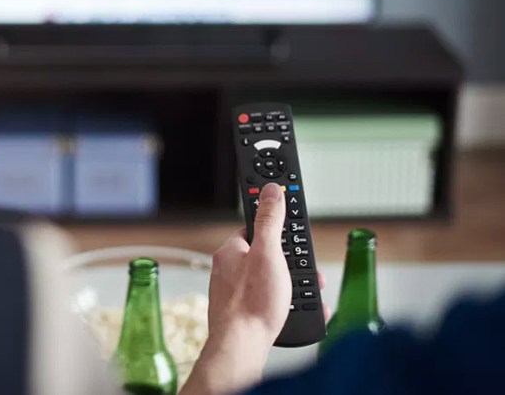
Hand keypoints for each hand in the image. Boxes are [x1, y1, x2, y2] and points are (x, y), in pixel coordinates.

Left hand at [181, 183, 328, 394]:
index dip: (276, 227)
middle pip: (266, 255)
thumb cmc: (251, 303)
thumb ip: (270, 220)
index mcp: (230, 251)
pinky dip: (286, 304)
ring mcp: (234, 292)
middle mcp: (228, 270)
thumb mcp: (268, 253)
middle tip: (308, 269)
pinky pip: (269, 301)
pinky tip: (299, 310)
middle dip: (291, 261)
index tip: (292, 226)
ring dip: (293, 284)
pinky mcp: (242, 312)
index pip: (254, 227)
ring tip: (309, 292)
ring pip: (270, 279)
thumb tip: (271, 190)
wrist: (241, 348)